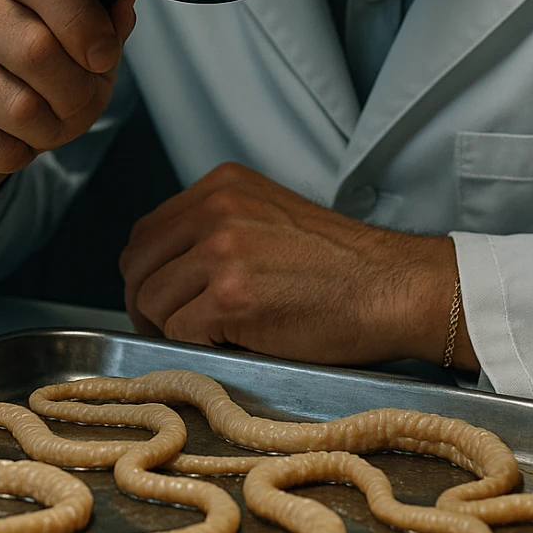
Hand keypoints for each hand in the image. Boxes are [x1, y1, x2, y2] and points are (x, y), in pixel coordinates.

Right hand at [0, 0, 136, 214]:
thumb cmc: (30, 75)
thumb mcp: (80, 44)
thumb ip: (105, 24)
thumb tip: (124, 2)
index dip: (84, 20)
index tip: (102, 55)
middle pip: (36, 47)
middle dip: (75, 92)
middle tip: (76, 103)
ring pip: (18, 105)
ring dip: (48, 129)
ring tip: (44, 124)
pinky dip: (17, 153)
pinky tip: (8, 139)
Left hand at [119, 162, 467, 366]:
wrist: (395, 287)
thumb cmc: (342, 266)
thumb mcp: (270, 219)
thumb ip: (217, 230)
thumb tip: (165, 275)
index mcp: (223, 185)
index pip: (148, 231)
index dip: (150, 275)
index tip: (166, 301)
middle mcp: (217, 208)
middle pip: (137, 265)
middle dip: (148, 305)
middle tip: (175, 331)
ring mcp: (222, 250)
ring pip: (152, 301)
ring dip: (174, 329)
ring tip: (213, 337)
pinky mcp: (231, 295)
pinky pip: (179, 332)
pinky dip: (198, 346)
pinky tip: (234, 342)